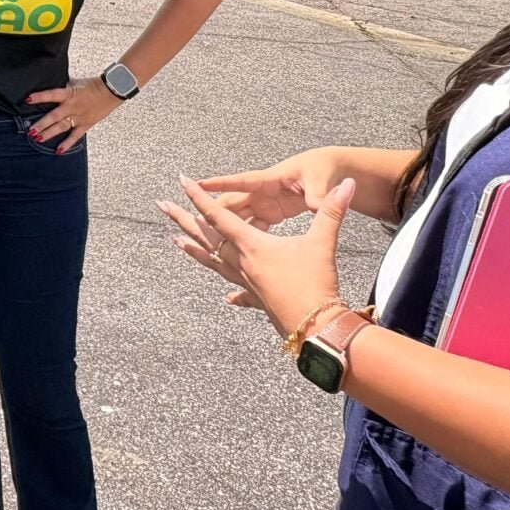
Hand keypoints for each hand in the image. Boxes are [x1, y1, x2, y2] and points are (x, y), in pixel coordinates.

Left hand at [25, 78, 120, 152]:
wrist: (112, 91)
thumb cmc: (93, 84)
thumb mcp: (75, 82)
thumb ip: (64, 86)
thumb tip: (51, 83)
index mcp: (69, 94)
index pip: (52, 95)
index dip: (40, 97)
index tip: (28, 99)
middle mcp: (72, 107)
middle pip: (54, 117)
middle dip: (41, 124)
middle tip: (30, 131)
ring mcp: (79, 117)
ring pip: (62, 127)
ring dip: (49, 133)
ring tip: (37, 139)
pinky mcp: (86, 124)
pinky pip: (75, 136)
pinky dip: (67, 143)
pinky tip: (58, 150)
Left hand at [160, 174, 352, 337]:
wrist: (317, 328)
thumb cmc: (315, 285)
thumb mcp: (323, 243)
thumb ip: (332, 211)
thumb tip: (347, 185)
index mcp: (252, 246)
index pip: (218, 215)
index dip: (199, 197)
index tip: (181, 181)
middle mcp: (241, 263)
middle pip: (205, 236)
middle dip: (182, 218)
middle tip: (161, 205)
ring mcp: (245, 283)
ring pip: (212, 262)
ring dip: (193, 249)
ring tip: (175, 240)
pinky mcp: (256, 299)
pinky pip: (238, 292)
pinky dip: (231, 290)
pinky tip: (226, 297)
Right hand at [195, 147, 345, 226]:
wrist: (332, 171)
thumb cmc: (323, 170)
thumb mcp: (321, 182)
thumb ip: (319, 196)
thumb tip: (317, 206)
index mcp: (270, 179)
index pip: (241, 181)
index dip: (219, 184)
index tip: (197, 184)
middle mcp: (262, 191)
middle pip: (232, 202)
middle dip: (211, 211)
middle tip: (192, 223)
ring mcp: (264, 202)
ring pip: (237, 215)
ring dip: (223, 226)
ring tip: (205, 240)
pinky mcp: (270, 212)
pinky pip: (251, 224)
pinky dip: (242, 235)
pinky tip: (234, 250)